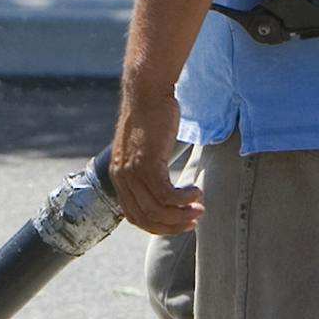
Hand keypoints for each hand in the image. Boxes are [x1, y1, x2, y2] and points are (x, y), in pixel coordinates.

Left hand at [110, 88, 202, 235]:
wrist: (147, 92)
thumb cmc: (151, 117)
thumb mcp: (144, 149)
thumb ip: (147, 169)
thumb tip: (164, 187)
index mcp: (118, 178)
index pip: (134, 216)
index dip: (158, 226)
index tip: (180, 222)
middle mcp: (122, 178)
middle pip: (146, 218)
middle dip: (172, 225)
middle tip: (194, 220)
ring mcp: (133, 172)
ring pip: (157, 210)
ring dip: (182, 214)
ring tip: (199, 208)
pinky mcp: (147, 163)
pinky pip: (167, 194)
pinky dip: (184, 199)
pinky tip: (197, 192)